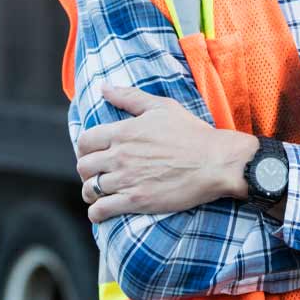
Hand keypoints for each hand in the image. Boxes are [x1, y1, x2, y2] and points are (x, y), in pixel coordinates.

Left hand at [75, 83, 256, 223]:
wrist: (215, 162)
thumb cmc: (192, 133)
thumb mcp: (162, 107)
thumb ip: (129, 97)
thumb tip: (104, 87)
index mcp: (123, 132)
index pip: (85, 141)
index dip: (84, 149)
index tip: (93, 153)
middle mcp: (120, 155)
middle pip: (83, 167)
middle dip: (87, 171)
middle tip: (97, 174)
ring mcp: (126, 179)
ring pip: (90, 189)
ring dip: (91, 193)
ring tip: (98, 194)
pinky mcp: (136, 201)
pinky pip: (101, 210)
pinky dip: (96, 213)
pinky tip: (101, 211)